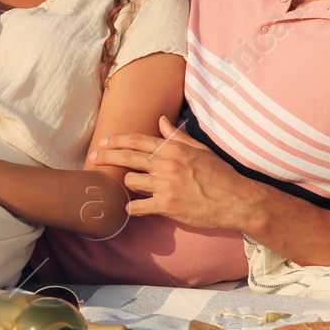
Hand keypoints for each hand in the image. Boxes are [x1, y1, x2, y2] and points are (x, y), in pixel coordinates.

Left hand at [90, 118, 250, 230]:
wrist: (235, 200)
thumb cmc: (219, 174)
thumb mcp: (199, 149)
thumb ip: (176, 136)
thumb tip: (160, 120)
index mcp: (173, 149)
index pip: (137, 140)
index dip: (117, 141)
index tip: (104, 143)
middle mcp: (166, 164)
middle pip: (127, 157)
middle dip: (107, 156)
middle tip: (94, 158)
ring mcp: (165, 185)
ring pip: (131, 181)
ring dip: (129, 184)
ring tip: (131, 187)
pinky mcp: (167, 205)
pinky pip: (139, 207)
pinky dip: (132, 209)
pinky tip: (130, 209)